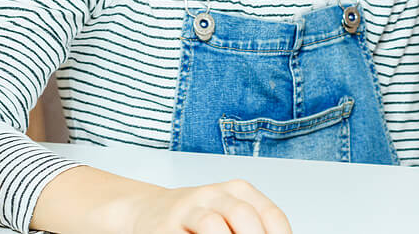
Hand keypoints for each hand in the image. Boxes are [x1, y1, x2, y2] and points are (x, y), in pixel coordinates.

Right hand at [124, 180, 290, 233]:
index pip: (269, 214)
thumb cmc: (197, 217)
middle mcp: (214, 195)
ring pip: (212, 225)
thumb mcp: (229, 214)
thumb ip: (252, 227)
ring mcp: (188, 209)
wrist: (148, 210)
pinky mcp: (165, 226)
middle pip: (243, 215)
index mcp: (238, 191)